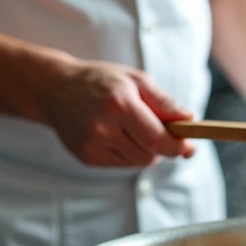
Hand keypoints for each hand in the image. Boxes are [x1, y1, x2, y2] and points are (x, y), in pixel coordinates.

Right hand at [39, 60, 194, 166]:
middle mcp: (103, 128)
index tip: (187, 145)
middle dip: (162, 147)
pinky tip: (116, 134)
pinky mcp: (86, 157)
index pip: (157, 139)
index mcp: (119, 105)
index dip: (177, 146)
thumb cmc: (101, 81)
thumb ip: (164, 103)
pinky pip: (121, 164)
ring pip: (137, 162)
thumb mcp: (136, 80)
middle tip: (159, 130)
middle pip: (149, 155)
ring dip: (144, 150)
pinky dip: (127, 153)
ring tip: (132, 128)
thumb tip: (190, 120)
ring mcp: (92, 146)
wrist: (56, 89)